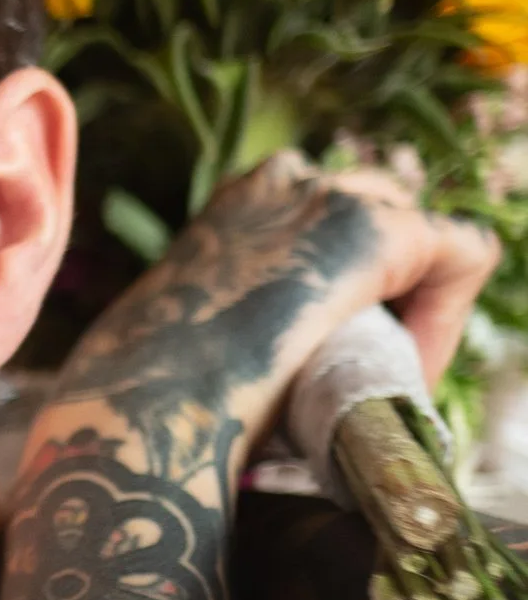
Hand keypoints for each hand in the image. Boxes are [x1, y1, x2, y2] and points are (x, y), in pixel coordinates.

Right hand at [0, 159, 499, 599]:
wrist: (136, 417)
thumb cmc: (138, 406)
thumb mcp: (180, 353)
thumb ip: (215, 342)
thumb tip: (232, 387)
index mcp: (232, 205)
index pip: (328, 217)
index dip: (348, 294)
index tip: (327, 366)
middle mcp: (279, 181)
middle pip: (384, 217)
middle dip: (391, 298)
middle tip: (364, 381)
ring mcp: (326, 197)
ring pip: (426, 237)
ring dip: (423, 312)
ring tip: (387, 386)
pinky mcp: (375, 232)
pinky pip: (462, 254)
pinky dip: (451, 318)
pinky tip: (415, 376)